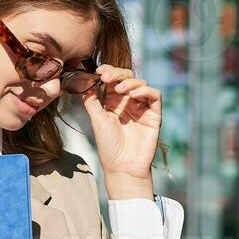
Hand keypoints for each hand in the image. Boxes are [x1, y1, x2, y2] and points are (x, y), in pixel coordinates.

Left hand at [80, 64, 161, 193]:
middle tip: (106, 77)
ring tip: (119, 89)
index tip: (99, 71)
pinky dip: (144, 90)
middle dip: (117, 73)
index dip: (108, 71)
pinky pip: (154, 95)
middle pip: (128, 77)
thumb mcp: (97, 119)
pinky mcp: (154, 115)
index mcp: (115, 102)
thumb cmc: (109, 146)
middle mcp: (129, 102)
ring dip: (129, 82)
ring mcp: (142, 107)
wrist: (122, 167)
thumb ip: (92, 100)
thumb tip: (83, 82)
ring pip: (141, 83)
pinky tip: (132, 95)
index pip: (114, 79)